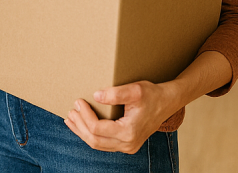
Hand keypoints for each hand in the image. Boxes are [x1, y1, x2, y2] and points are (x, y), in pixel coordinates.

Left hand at [63, 81, 178, 153]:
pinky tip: (83, 126)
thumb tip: (96, 96)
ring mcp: (127, 146)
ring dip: (82, 132)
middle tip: (70, 111)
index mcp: (129, 132)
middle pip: (95, 140)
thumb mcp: (135, 90)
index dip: (85, 115)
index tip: (78, 101)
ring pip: (98, 145)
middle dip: (80, 126)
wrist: (167, 102)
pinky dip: (91, 135)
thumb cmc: (152, 95)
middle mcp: (128, 144)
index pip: (97, 128)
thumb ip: (116, 93)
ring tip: (71, 119)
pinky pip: (104, 144)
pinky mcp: (126, 144)